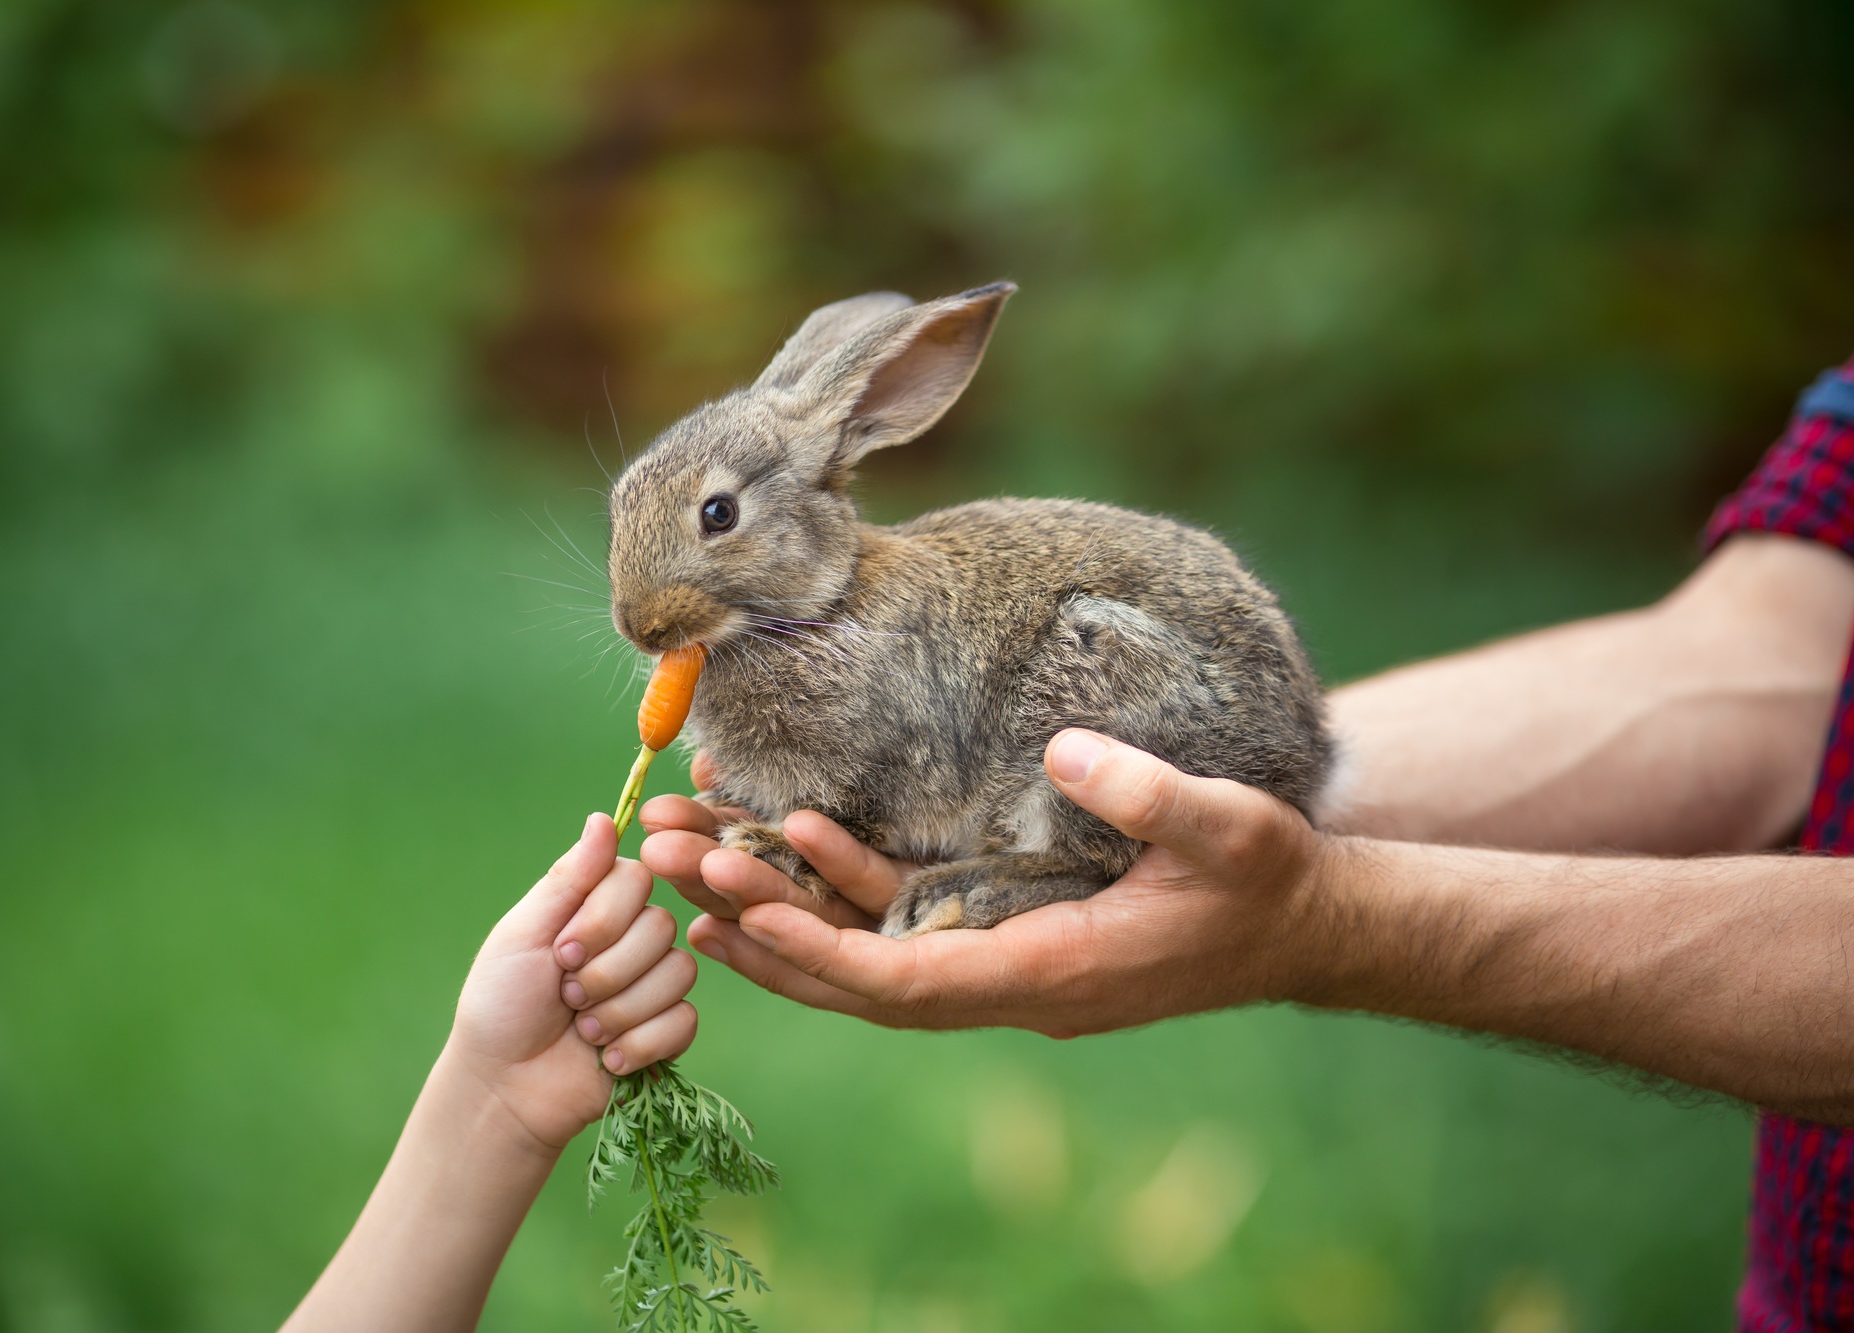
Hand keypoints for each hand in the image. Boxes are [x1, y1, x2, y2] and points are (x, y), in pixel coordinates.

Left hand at [448, 813, 698, 1156]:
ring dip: (619, 1012)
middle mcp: (632, 939)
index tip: (560, 951)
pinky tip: (608, 1060)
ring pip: (677, 974)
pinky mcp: (668, 1032)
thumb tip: (604, 817)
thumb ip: (569, 879)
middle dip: (606, 972)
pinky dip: (640, 1044)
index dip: (604, 919)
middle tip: (566, 995)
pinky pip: (685, 1021)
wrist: (503, 1087)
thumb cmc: (501, 1004)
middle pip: (661, 927)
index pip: (638, 879)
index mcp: (598, 906)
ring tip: (583, 1032)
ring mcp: (653, 985)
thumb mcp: (524, 934)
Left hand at [664, 731, 1332, 1036]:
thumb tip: (1059, 751)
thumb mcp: (1228, 830)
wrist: (1298, 924)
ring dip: (786, 912)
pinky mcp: (1004, 930)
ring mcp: (1002, 960)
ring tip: (694, 865)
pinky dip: (838, 893)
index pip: (907, 983)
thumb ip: (1148, 796)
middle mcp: (1009, 980)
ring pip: (869, 955)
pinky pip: (903, 923)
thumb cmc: (1266, 882)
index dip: (819, 950)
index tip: (739, 908)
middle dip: (767, 930)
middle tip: (672, 874)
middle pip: (860, 978)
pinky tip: (785, 848)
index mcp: (1050, 969)